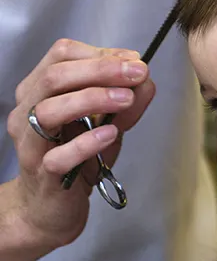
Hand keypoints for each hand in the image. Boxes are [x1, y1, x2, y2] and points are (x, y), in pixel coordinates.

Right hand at [2, 39, 154, 260]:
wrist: (53, 207)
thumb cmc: (77, 157)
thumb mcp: (108, 122)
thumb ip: (128, 100)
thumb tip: (146, 79)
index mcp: (40, 90)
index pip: (61, 56)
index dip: (100, 54)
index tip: (134, 61)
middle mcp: (28, 112)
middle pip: (54, 77)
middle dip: (101, 69)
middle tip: (137, 73)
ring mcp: (32, 144)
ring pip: (49, 110)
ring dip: (93, 98)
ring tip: (126, 99)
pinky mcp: (43, 175)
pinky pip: (58, 156)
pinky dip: (87, 142)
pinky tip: (111, 133)